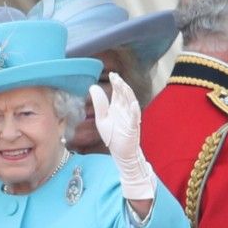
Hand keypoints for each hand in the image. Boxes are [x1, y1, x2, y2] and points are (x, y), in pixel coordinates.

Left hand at [89, 72, 155, 199]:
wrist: (121, 153)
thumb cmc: (113, 136)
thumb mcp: (102, 118)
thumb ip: (99, 104)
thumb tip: (93, 87)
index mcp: (118, 108)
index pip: (118, 92)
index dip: (116, 83)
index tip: (112, 74)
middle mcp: (125, 111)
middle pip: (124, 95)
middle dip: (121, 86)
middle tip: (116, 76)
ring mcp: (130, 119)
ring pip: (131, 103)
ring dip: (128, 94)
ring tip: (123, 85)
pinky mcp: (133, 128)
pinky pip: (135, 118)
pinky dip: (135, 111)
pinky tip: (133, 104)